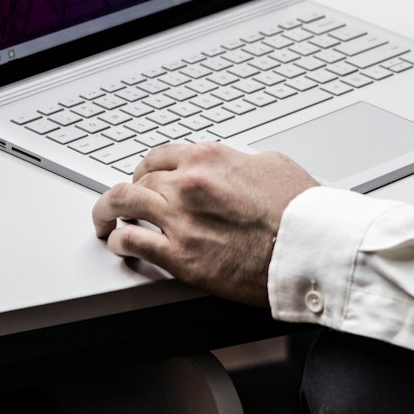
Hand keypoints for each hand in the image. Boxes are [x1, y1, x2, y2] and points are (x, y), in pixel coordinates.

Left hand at [92, 141, 317, 306]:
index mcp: (209, 158)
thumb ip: (239, 162)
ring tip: (103, 219)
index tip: (144, 177)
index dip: (147, 168)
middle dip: (129, 190)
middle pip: (139, 180)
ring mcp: (180, 220)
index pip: (160, 156)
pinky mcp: (180, 256)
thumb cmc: (301, 210)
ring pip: (122, 204)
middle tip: (123, 201)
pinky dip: (119, 241)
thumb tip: (231, 168)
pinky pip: (131, 242)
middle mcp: (188, 184)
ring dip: (106, 211)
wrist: (310, 248)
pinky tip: (119, 244)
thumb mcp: (271, 164)